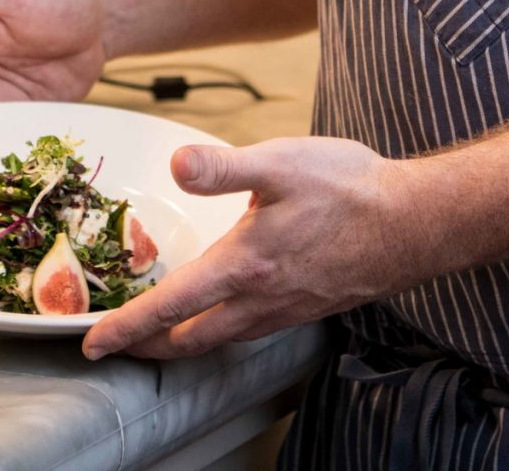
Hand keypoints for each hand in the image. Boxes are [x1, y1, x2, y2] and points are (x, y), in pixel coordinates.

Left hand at [81, 137, 436, 360]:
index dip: (126, 327)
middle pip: (188, 338)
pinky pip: (249, 332)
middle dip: (146, 346)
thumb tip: (175, 164)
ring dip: (182, 342)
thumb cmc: (350, 190)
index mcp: (242, 266)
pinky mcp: (305, 307)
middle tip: (116, 345)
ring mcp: (284, 309)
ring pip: (219, 340)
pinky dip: (219, 332)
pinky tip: (222, 313)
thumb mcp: (282, 163)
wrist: (415, 223)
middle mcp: (258, 300)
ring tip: (158, 335)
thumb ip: (224, 167)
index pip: (169, 308)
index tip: (92, 344)